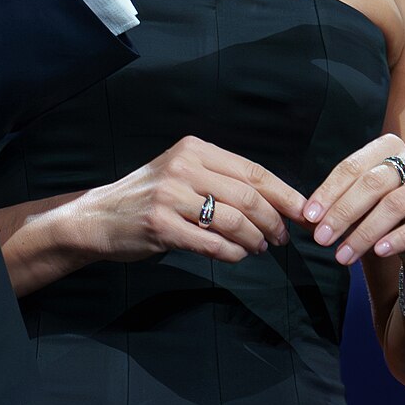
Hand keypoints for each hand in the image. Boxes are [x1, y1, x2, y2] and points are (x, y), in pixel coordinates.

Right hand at [68, 135, 305, 264]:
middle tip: (280, 239)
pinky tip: (236, 256)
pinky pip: (214, 244)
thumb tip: (278, 203)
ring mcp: (170, 196)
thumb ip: (222, 181)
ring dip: (255, 241)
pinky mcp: (161, 225)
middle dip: (274, 222)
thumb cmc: (149, 198)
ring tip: (258, 248)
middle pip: (249, 197)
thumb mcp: (183, 174)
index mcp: (194, 149)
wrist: (100, 216)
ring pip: (235, 221)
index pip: (253, 171)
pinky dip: (233, 254)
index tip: (304, 214)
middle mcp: (183, 167)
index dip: (285, 195)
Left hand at [303, 134, 404, 270]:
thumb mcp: (361, 209)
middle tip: (322, 238)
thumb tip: (303, 216)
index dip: (328, 192)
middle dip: (342, 213)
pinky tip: (379, 253)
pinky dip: (398, 238)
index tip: (309, 216)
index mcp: (390, 147)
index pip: (352, 167)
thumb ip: (336, 206)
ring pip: (395, 204)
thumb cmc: (390, 219)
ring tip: (343, 255)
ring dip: (364, 232)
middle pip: (372, 183)